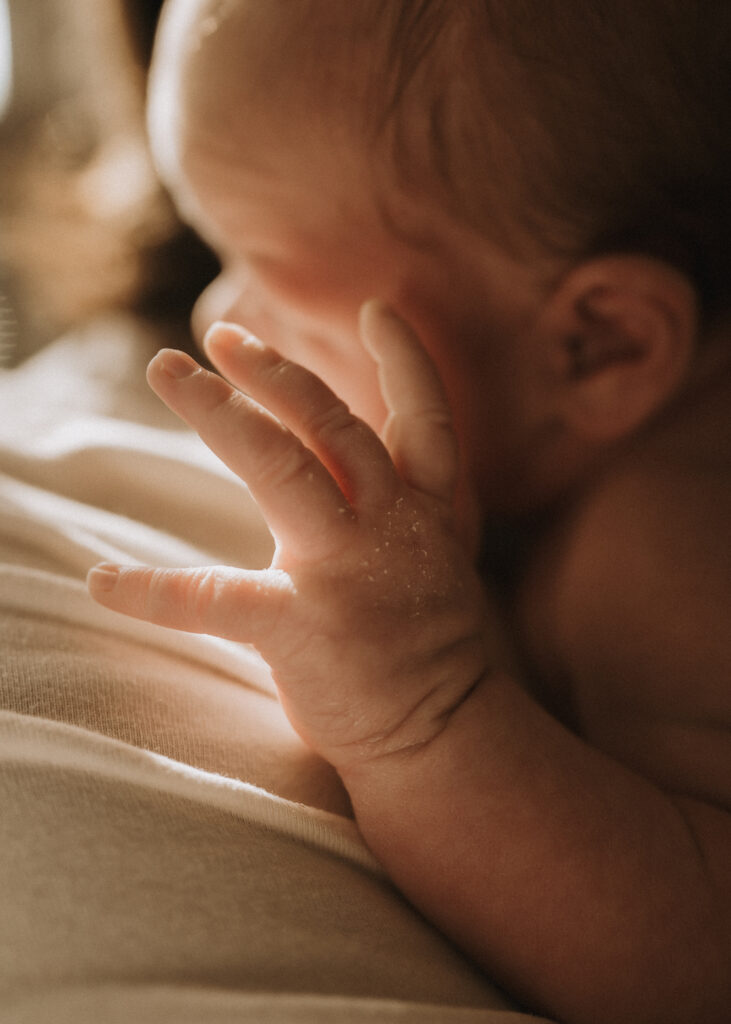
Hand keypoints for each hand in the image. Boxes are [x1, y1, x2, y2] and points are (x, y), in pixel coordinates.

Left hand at [88, 301, 498, 769]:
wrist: (440, 734)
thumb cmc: (424, 643)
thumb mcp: (438, 558)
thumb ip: (404, 502)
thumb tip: (352, 456)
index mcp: (425, 511)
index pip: (428, 419)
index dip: (406, 360)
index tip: (379, 308)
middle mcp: (391, 526)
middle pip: (332, 426)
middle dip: (275, 373)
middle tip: (220, 336)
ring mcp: (347, 574)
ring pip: (282, 469)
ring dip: (222, 414)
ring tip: (171, 370)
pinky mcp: (302, 629)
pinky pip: (215, 599)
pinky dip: (153, 590)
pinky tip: (101, 581)